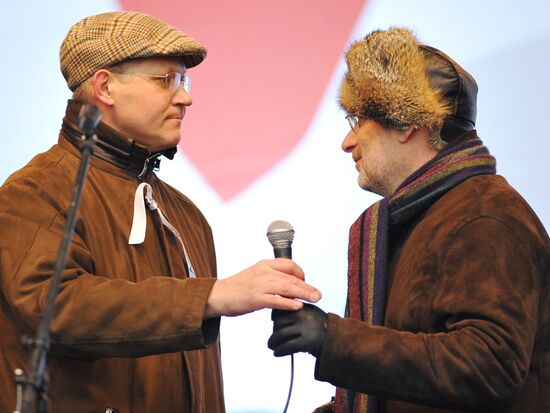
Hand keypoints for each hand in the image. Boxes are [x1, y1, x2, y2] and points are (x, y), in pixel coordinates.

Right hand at [204, 259, 320, 317]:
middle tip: (318, 294)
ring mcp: (260, 285)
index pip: (290, 265)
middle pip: (292, 277)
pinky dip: (288, 303)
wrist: (218, 295)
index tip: (305, 283)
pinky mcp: (255, 299)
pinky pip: (276, 300)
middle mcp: (264, 272)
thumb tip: (289, 284)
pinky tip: (297, 306)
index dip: (301, 274)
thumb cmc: (238, 287)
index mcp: (265, 264)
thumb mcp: (256, 274)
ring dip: (303, 294)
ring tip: (314, 299)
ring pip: (287, 288)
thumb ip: (272, 277)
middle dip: (307, 286)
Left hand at [268, 303, 326, 356]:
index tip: (273, 321)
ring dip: (273, 342)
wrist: (337, 339)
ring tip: (271, 346)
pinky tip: (277, 353)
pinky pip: (287, 346)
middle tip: (272, 339)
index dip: (274, 316)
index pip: (282, 308)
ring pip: (280, 334)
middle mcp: (303, 315)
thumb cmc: (322, 327)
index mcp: (303, 307)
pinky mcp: (306, 342)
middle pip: (279, 322)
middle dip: (273, 331)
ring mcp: (304, 328)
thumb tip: (276, 315)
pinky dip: (279, 351)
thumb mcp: (311, 312)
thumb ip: (297, 311)